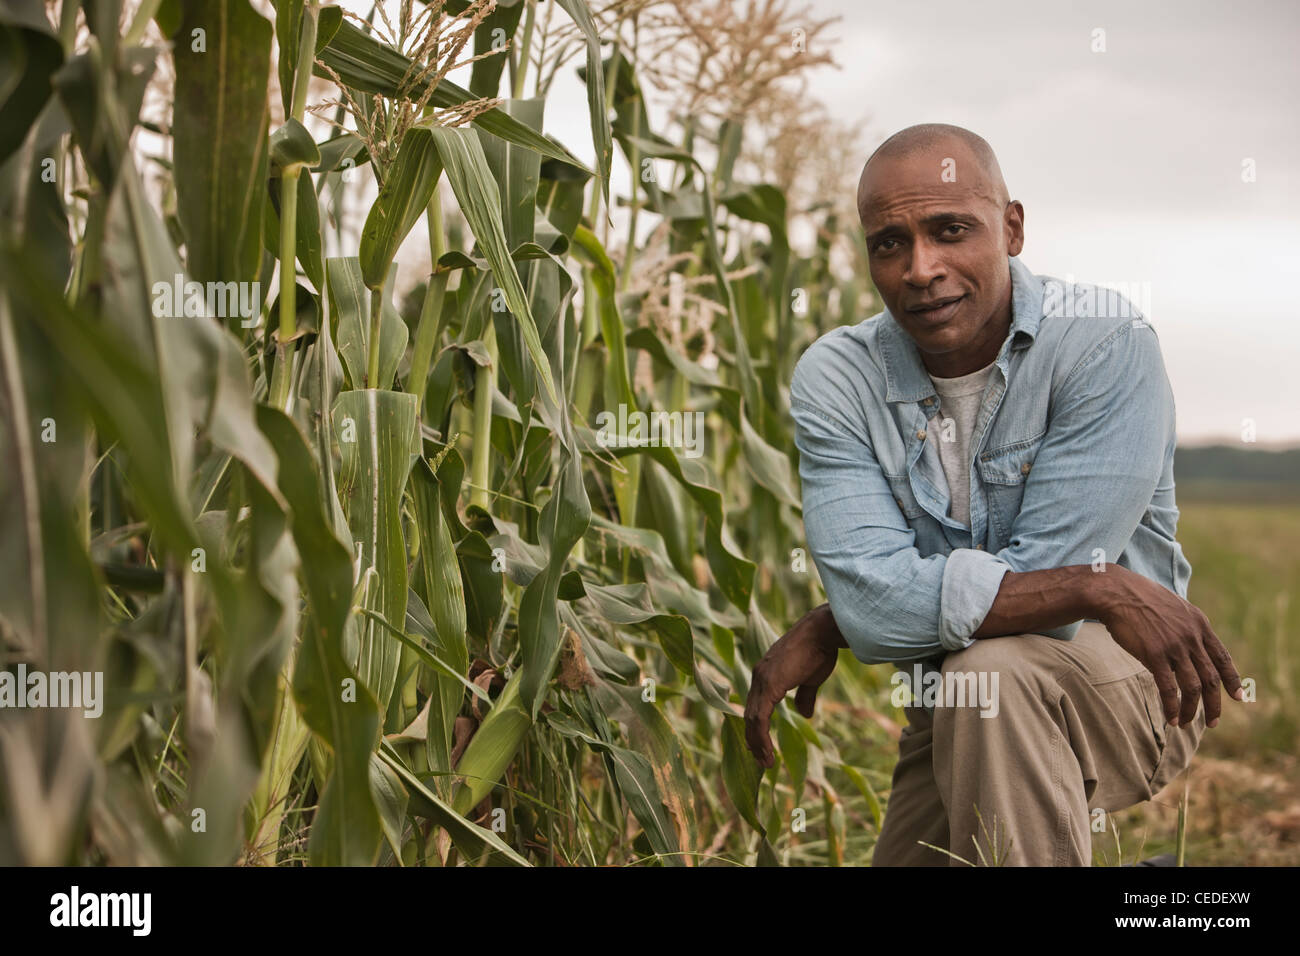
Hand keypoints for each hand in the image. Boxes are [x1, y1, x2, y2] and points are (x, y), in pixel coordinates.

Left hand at [744, 603, 843, 767]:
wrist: (822, 631)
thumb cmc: (820, 649)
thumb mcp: (811, 677)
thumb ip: (805, 695)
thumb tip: (805, 714)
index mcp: (766, 673)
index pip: (755, 705)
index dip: (756, 726)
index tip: (759, 745)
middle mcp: (759, 676)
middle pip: (750, 714)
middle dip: (753, 739)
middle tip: (759, 760)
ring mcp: (762, 680)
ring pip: (752, 719)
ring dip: (757, 743)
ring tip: (765, 762)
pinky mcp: (769, 685)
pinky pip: (760, 718)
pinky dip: (762, 736)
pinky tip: (767, 752)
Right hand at [1096, 565, 1242, 730]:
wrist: (1115, 591)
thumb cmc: (1139, 597)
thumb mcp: (1173, 606)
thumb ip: (1185, 626)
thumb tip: (1188, 644)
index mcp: (1199, 624)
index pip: (1223, 658)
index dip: (1232, 680)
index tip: (1238, 697)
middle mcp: (1192, 637)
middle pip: (1212, 678)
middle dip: (1215, 704)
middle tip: (1214, 722)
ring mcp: (1175, 646)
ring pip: (1193, 687)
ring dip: (1192, 710)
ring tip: (1186, 723)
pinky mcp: (1154, 654)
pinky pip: (1169, 688)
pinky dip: (1172, 706)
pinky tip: (1171, 719)